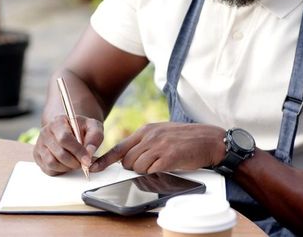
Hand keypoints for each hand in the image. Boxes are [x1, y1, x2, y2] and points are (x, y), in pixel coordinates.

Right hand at [33, 115, 103, 175]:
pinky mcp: (38, 156)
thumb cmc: (82, 129)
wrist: (71, 130)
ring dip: (67, 167)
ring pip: (52, 163)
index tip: (87, 160)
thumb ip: (95, 137)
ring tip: (75, 162)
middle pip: (59, 153)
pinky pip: (48, 169)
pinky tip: (67, 164)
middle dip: (75, 162)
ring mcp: (40, 144)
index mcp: (58, 122)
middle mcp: (46, 132)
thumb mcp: (93, 127)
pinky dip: (60, 170)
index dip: (77, 151)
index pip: (64, 138)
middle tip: (83, 162)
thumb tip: (89, 152)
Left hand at [90, 122, 225, 173]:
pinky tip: (167, 165)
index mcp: (146, 130)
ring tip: (161, 163)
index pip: (119, 147)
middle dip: (134, 167)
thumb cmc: (185, 138)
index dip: (104, 160)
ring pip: (137, 168)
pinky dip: (156, 172)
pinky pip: (151, 171)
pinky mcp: (168, 157)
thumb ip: (144, 142)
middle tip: (150, 164)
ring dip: (146, 171)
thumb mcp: (161, 133)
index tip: (93, 167)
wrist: (209, 139)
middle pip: (127, 161)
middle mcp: (149, 136)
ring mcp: (159, 146)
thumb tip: (128, 157)